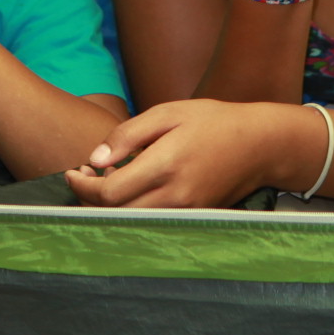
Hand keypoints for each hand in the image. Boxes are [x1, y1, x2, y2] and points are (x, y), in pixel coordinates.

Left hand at [65, 99, 311, 207]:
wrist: (260, 144)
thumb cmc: (213, 122)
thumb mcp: (168, 113)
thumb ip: (128, 135)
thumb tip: (95, 159)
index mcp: (166, 165)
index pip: (108, 193)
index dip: (82, 186)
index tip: (74, 170)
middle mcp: (175, 196)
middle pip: (115, 213)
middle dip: (91, 197)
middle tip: (86, 175)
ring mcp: (186, 212)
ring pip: (131, 221)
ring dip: (110, 206)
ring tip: (106, 180)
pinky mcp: (193, 218)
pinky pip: (152, 221)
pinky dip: (132, 209)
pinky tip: (131, 189)